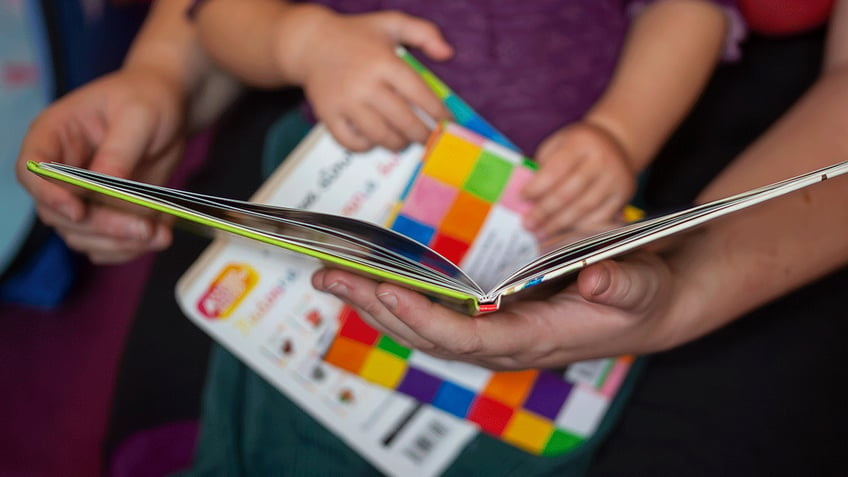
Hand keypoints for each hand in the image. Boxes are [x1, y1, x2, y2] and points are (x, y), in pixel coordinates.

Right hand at [15, 67, 186, 263]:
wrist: (171, 108)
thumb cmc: (149, 99)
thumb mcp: (138, 115)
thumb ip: (118, 151)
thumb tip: (104, 186)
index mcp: (53, 136)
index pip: (33, 172)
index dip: (51, 195)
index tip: (79, 211)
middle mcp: (60, 171)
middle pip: (60, 214)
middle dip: (103, 227)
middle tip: (145, 230)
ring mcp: (82, 196)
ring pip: (84, 236)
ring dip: (121, 243)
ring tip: (161, 235)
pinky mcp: (106, 213)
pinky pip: (108, 243)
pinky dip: (133, 246)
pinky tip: (162, 230)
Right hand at [281, 9, 453, 151]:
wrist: (309, 43)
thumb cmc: (356, 35)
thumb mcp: (391, 23)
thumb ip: (424, 32)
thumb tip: (448, 53)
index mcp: (384, 61)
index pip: (419, 94)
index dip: (438, 112)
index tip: (448, 123)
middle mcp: (365, 83)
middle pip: (403, 120)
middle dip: (422, 135)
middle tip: (430, 139)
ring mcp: (345, 102)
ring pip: (380, 135)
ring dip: (398, 143)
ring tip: (405, 141)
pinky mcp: (328, 115)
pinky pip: (352, 142)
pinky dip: (367, 147)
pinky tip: (375, 140)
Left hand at [311, 253, 683, 369]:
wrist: (642, 311)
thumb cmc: (639, 298)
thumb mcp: (640, 287)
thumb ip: (620, 283)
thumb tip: (595, 278)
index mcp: (534, 340)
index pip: (469, 340)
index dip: (427, 319)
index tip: (389, 290)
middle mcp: (503, 344)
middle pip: (428, 334)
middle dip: (378, 306)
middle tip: (331, 275)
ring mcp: (491, 336)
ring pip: (422, 328)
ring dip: (375, 303)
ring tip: (332, 276)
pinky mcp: (487, 322)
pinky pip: (432, 317)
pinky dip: (397, 300)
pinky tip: (369, 283)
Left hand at [521, 121, 635, 238]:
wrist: (616, 143)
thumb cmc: (578, 147)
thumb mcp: (558, 144)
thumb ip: (542, 166)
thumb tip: (524, 198)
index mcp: (582, 142)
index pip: (556, 169)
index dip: (537, 187)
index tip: (521, 198)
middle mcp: (602, 159)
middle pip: (569, 192)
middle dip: (545, 212)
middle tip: (528, 224)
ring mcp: (616, 178)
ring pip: (583, 208)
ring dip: (558, 224)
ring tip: (540, 233)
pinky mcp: (624, 194)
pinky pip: (599, 218)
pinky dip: (578, 228)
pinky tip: (562, 234)